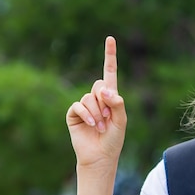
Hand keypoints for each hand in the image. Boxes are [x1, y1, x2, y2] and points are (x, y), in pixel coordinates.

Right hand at [66, 36, 126, 169]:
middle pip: (99, 85)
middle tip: (108, 119)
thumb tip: (104, 89)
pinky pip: (78, 105)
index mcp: (110, 97)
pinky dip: (87, 115)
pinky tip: (92, 126)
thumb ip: (117, 103)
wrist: (100, 156)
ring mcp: (84, 105)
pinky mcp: (73, 114)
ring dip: (98, 113)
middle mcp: (96, 98)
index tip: (110, 38)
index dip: (109, 55)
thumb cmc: (113, 139)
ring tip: (101, 127)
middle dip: (105, 103)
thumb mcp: (121, 120)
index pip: (109, 71)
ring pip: (90, 97)